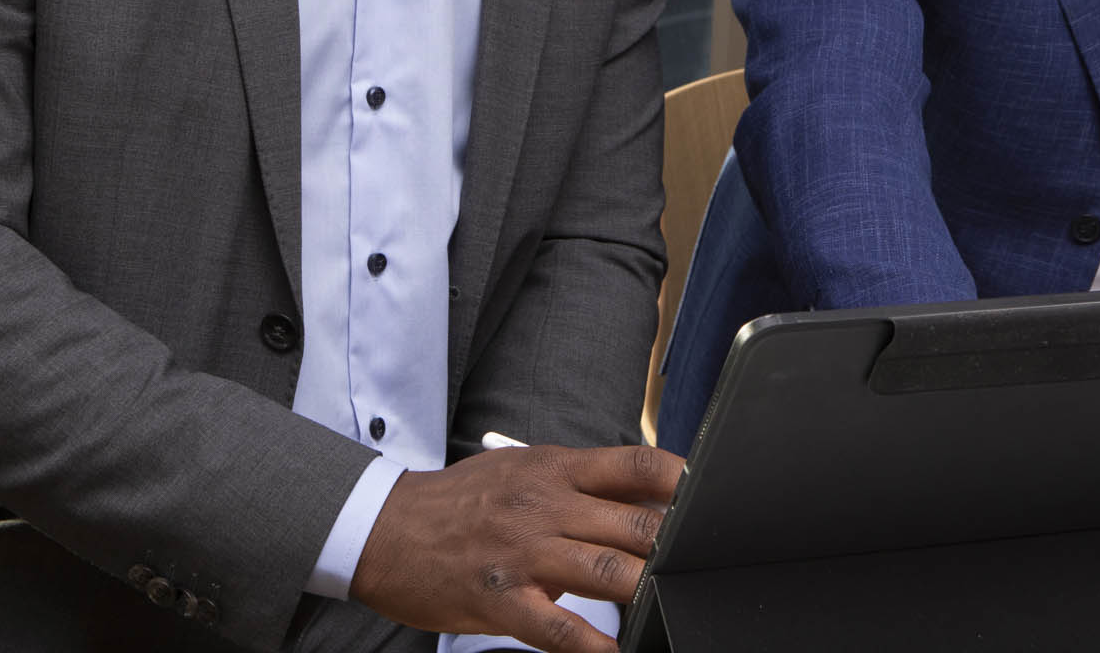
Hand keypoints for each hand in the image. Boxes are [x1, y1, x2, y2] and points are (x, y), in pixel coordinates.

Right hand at [351, 443, 683, 652]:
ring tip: (671, 604)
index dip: (681, 480)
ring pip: (607, 572)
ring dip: (646, 591)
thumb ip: (579, 482)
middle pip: (633, 523)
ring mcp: (524, 554)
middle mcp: (544, 505)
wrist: (386, 530)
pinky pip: (558, 629)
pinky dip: (594, 646)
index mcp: (554, 469)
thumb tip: (643, 495)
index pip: (634, 465)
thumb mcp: (521, 470)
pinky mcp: (502, 600)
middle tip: (702, 563)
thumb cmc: (461, 502)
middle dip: (673, 546)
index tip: (712, 497)